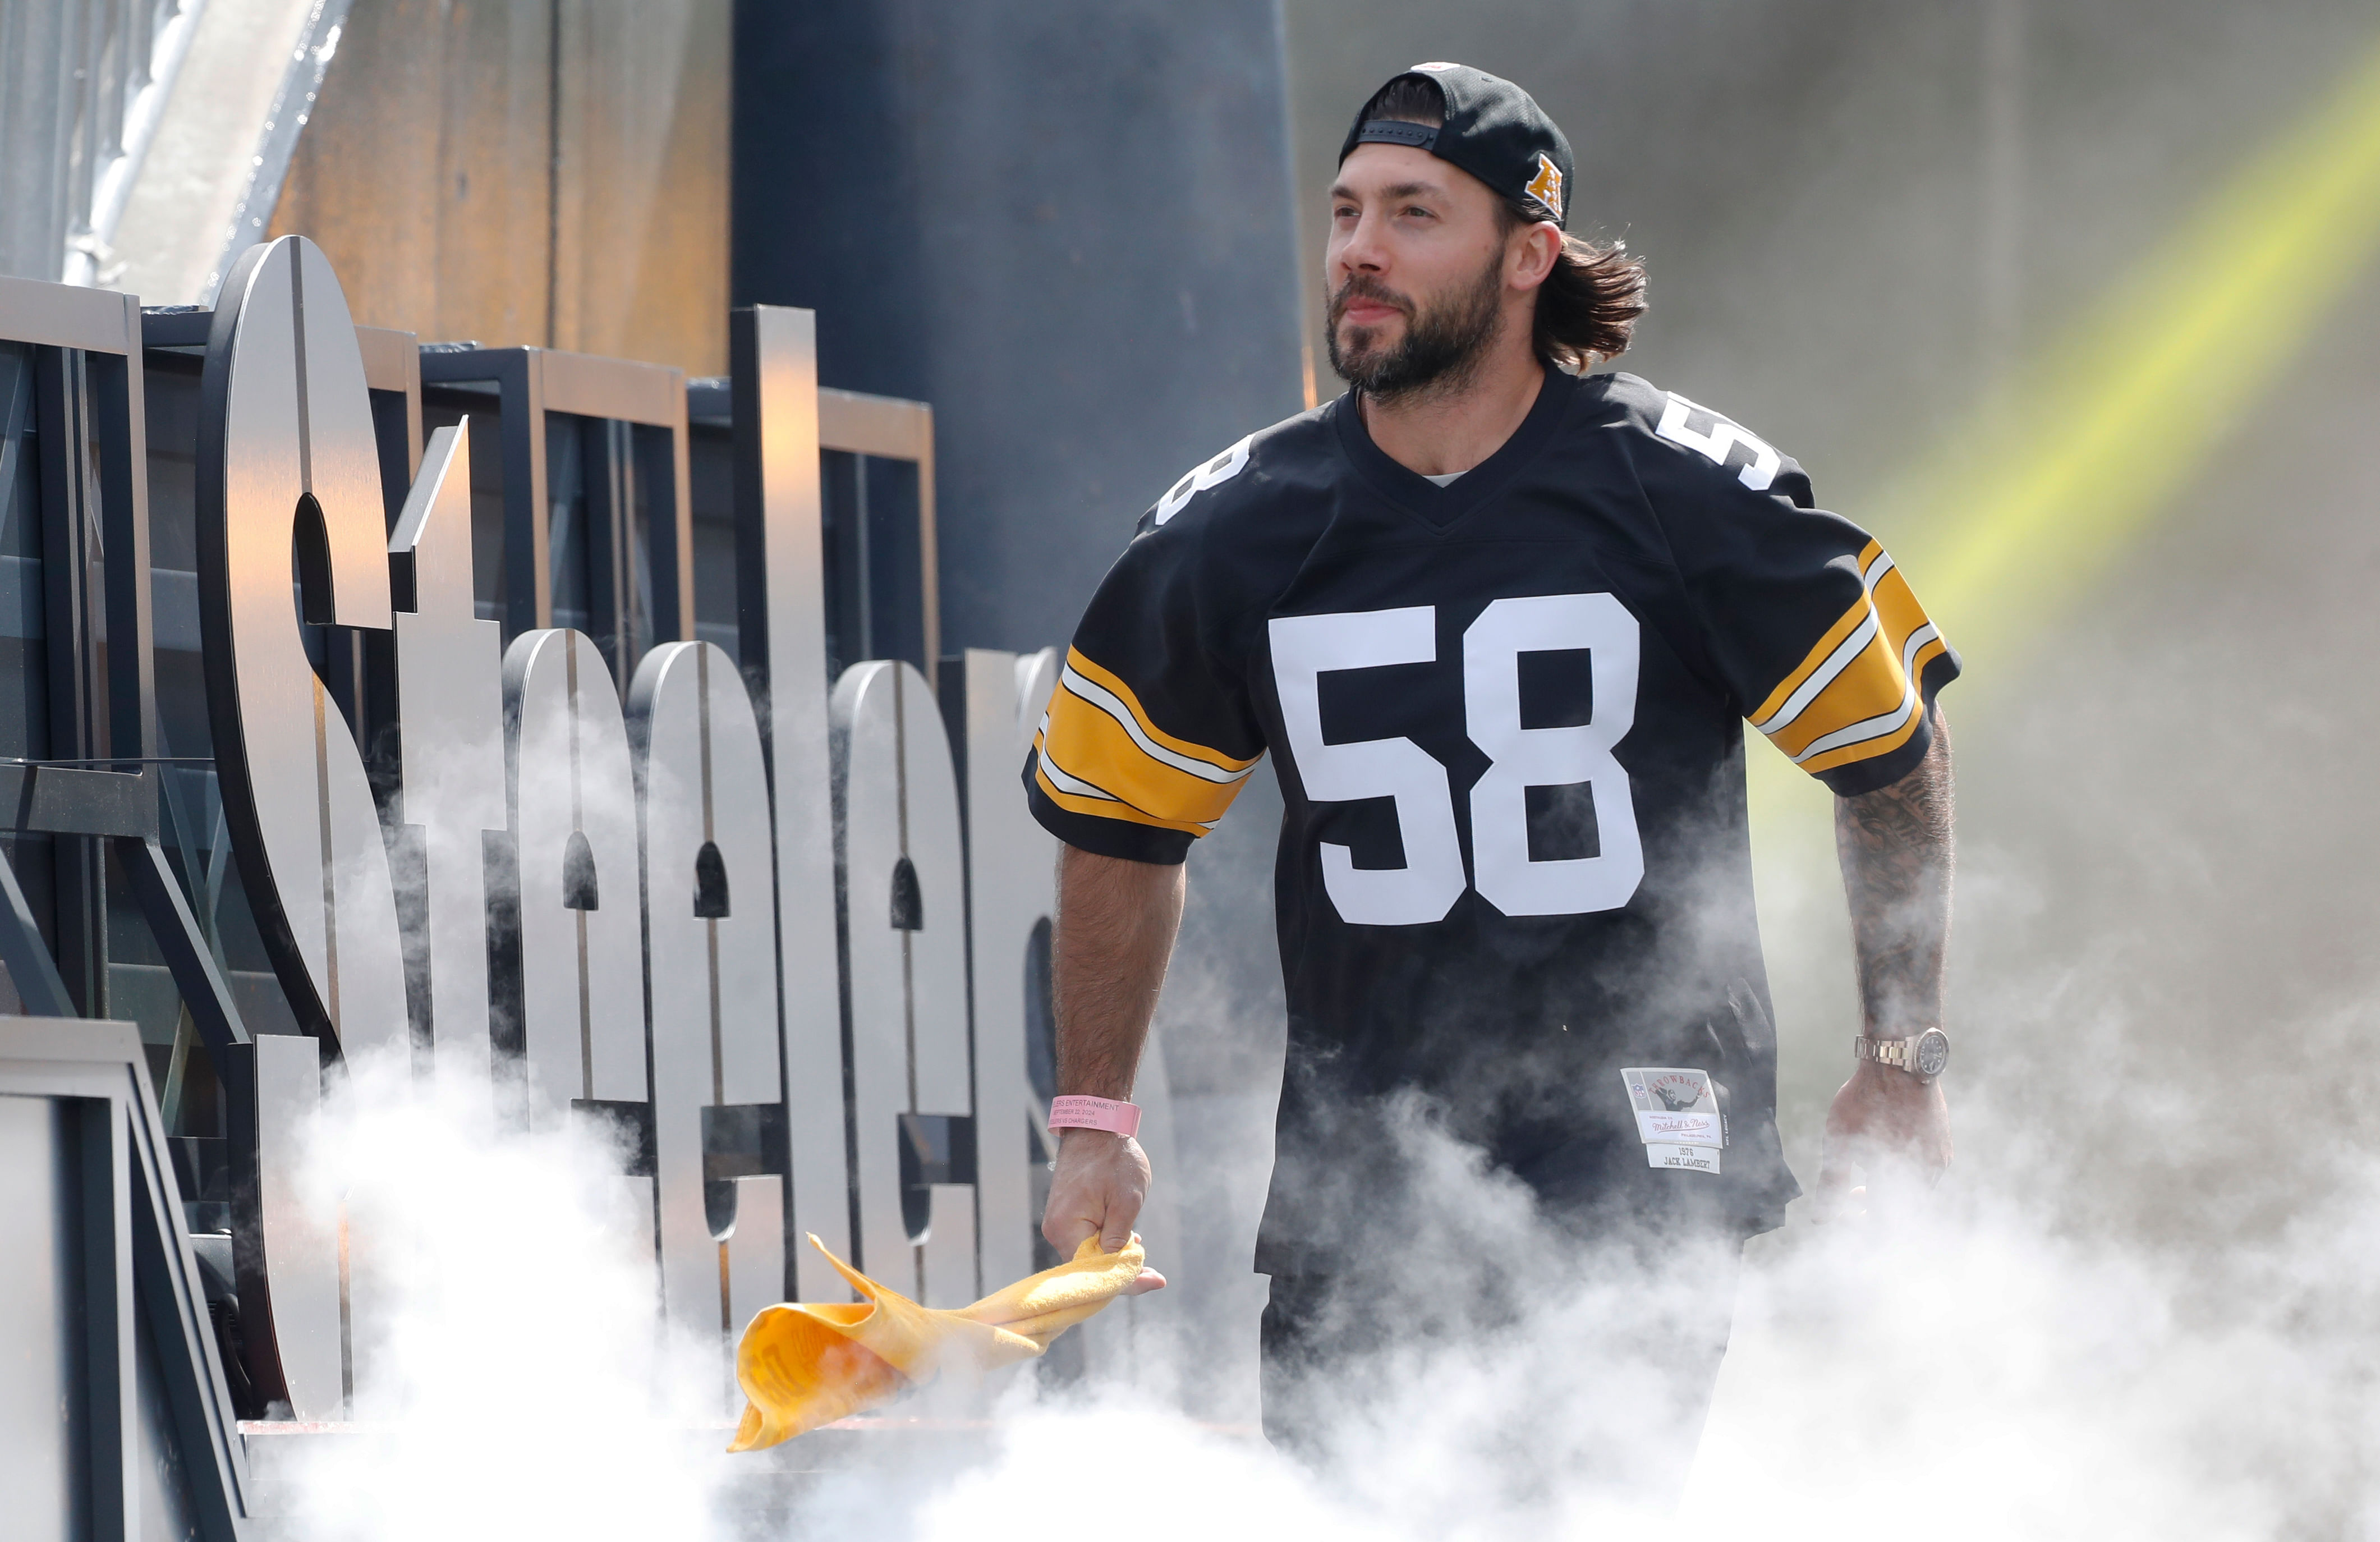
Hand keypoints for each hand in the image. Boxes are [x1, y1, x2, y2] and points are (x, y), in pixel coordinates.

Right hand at [1042, 1129, 1165, 1292]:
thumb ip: (1121, 1239)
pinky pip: (1087, 1242)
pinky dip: (1108, 1245)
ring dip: (1116, 1258)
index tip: (1156, 1281)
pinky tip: (1130, 1242)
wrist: (1095, 1127)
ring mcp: (1059, 1225)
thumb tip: (1122, 1271)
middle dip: (1122, 1273)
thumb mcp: (1127, 1200)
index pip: (1094, 1272)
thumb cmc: (1114, 1159)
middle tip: (1156, 1275)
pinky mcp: (1066, 1218)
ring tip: (1144, 1254)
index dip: (1126, 1282)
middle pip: (1090, 1269)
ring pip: (1090, 1257)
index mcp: (1067, 1229)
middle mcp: (1056, 1232)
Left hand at [1816, 1059, 1949, 1219]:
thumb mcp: (1839, 1143)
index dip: (1859, 1223)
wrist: (1899, 1062)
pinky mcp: (1945, 1146)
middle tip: (1852, 1191)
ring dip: (1889, 1190)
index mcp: (1901, 1180)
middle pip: (1903, 1212)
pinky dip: (1904, 1174)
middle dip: (1874, 1207)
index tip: (1841, 1211)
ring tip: (1867, 1168)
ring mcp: (1941, 1160)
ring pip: (1916, 1193)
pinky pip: (1926, 1174)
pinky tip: (1886, 1154)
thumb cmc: (1865, 1101)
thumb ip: (1832, 1185)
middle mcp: (1928, 1176)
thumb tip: (1821, 1220)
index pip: (1883, 1225)